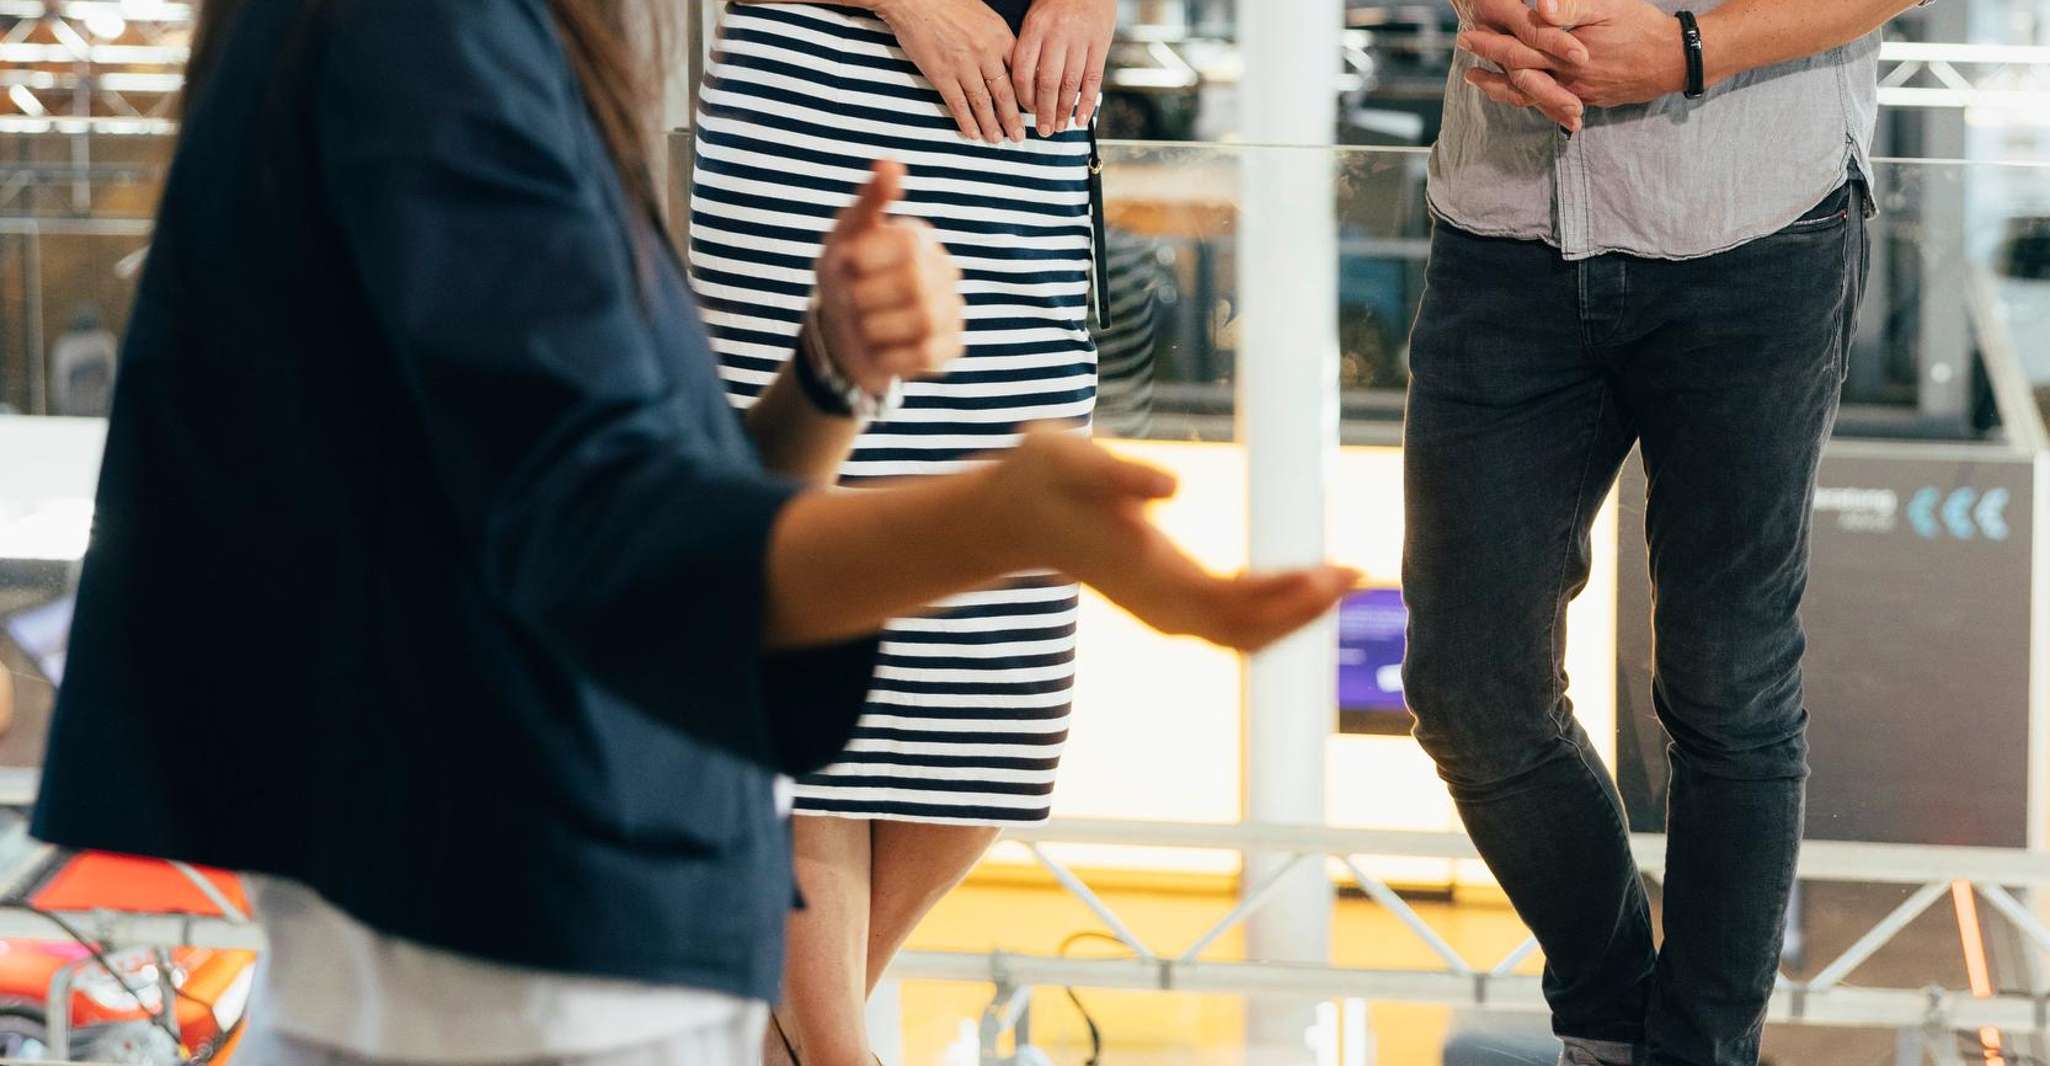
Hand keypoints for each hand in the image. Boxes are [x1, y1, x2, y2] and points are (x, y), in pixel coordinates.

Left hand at [813, 160, 963, 394]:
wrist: (839, 334)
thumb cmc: (844, 278)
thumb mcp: (844, 236)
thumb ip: (868, 201)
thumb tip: (891, 163)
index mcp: (920, 239)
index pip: (908, 245)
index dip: (868, 260)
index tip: (847, 265)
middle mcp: (945, 271)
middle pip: (916, 284)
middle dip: (868, 298)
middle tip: (852, 301)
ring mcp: (952, 310)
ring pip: (922, 323)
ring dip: (876, 329)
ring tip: (865, 325)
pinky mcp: (950, 348)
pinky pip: (925, 357)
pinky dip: (890, 357)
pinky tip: (880, 348)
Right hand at [875, 0, 1024, 142]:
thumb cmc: (947, 0)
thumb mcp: (983, 12)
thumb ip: (996, 36)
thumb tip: (1004, 58)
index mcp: (999, 35)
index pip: (1020, 72)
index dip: (1026, 95)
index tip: (1030, 110)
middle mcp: (985, 53)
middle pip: (1005, 93)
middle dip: (1013, 118)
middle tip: (1019, 136)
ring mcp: (963, 66)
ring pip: (983, 103)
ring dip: (991, 125)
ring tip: (997, 140)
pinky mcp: (941, 75)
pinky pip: (957, 104)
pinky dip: (966, 121)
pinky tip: (973, 134)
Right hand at [986, 428, 1359, 652]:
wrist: (1010, 514)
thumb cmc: (1042, 477)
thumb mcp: (1069, 457)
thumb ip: (1120, 473)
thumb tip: (1175, 487)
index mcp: (1142, 570)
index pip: (1225, 600)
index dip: (1280, 594)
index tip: (1326, 575)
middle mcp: (1157, 603)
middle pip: (1244, 629)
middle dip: (1303, 609)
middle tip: (1357, 575)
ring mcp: (1162, 609)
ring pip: (1241, 634)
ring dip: (1296, 616)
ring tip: (1346, 580)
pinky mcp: (1168, 601)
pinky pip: (1231, 622)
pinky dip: (1274, 611)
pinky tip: (1307, 585)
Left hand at [1011, 0, 1115, 136]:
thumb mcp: (1035, 16)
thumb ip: (1031, 47)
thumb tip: (1027, 85)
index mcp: (1035, 28)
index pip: (1024, 71)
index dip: (1023, 97)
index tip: (1024, 111)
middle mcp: (1057, 35)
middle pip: (1048, 83)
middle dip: (1044, 112)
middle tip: (1042, 131)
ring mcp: (1081, 39)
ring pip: (1070, 84)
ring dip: (1064, 110)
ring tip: (1060, 127)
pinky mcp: (1101, 42)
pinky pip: (1093, 78)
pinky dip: (1087, 101)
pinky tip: (1082, 117)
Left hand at [1459, 0, 1688, 118]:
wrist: (1674, 60)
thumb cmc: (1642, 26)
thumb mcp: (1608, 6)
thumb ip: (1572, 7)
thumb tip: (1539, 7)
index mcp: (1566, 51)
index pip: (1519, 46)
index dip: (1492, 41)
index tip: (1469, 34)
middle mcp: (1565, 76)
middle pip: (1517, 71)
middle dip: (1488, 61)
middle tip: (1465, 49)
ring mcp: (1575, 92)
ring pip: (1528, 94)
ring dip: (1499, 86)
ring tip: (1478, 80)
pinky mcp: (1586, 100)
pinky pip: (1548, 104)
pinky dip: (1526, 100)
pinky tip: (1516, 95)